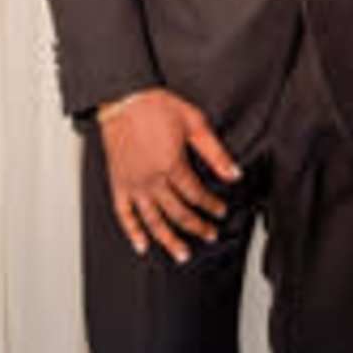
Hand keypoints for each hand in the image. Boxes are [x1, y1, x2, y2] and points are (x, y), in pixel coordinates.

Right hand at [98, 90, 238, 260]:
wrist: (124, 98)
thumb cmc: (156, 106)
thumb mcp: (195, 123)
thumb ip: (215, 152)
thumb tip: (234, 174)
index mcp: (172, 165)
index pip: (196, 195)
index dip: (212, 206)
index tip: (221, 211)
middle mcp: (152, 180)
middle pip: (178, 213)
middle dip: (197, 226)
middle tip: (210, 235)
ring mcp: (133, 184)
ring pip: (153, 221)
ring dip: (169, 240)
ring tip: (182, 254)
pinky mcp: (118, 183)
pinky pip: (124, 214)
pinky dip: (132, 232)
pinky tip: (142, 245)